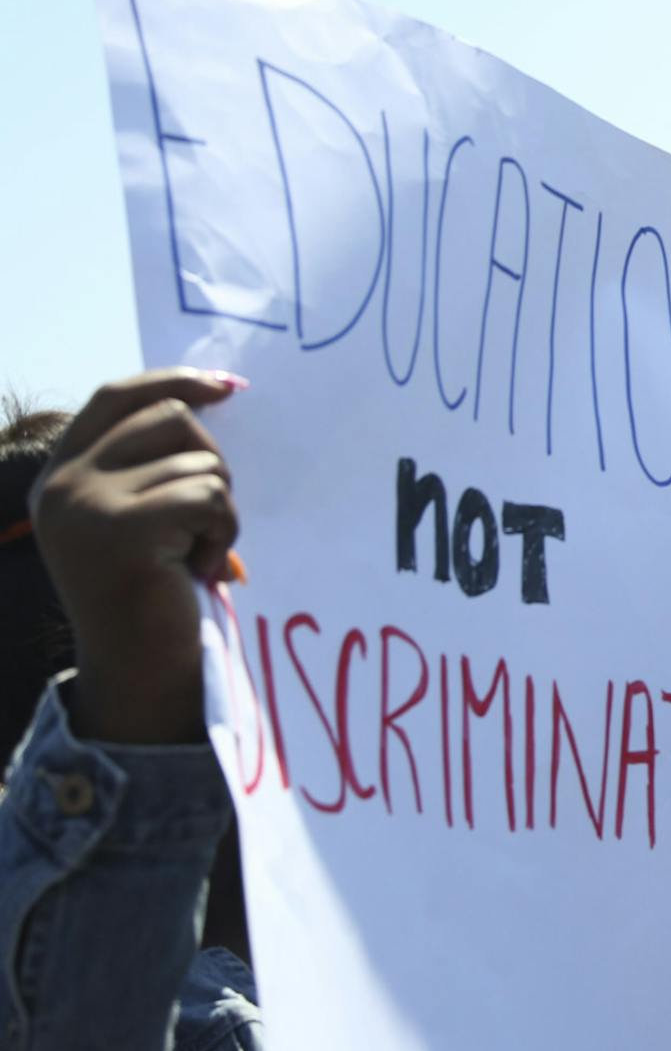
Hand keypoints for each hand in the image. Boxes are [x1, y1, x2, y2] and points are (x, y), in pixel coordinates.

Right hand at [31, 368, 243, 743]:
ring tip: (198, 555)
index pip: (117, 396)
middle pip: (171, 418)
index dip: (173, 379)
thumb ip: (151, 465)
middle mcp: (61, 484)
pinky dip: (224, 532)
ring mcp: (84, 505)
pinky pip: (209, 497)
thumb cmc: (156, 594)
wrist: (141, 672)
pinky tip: (204, 569)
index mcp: (60, 474)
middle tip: (210, 520)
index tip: (229, 386)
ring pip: (200, 462)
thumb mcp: (140, 518)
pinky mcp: (120, 529)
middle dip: (213, 462)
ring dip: (222, 509)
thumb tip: (214, 396)